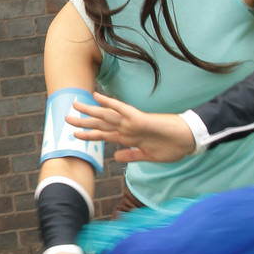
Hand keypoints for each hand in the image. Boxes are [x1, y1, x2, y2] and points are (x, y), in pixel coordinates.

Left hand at [67, 93, 195, 164]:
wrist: (187, 140)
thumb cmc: (171, 146)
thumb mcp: (148, 156)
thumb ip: (131, 155)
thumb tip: (116, 157)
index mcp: (129, 137)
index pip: (105, 134)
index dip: (89, 133)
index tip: (75, 133)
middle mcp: (127, 128)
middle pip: (101, 123)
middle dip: (83, 121)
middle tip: (65, 117)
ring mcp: (132, 122)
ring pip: (106, 115)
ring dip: (90, 111)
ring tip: (75, 106)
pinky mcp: (140, 118)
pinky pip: (122, 108)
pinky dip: (110, 102)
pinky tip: (98, 96)